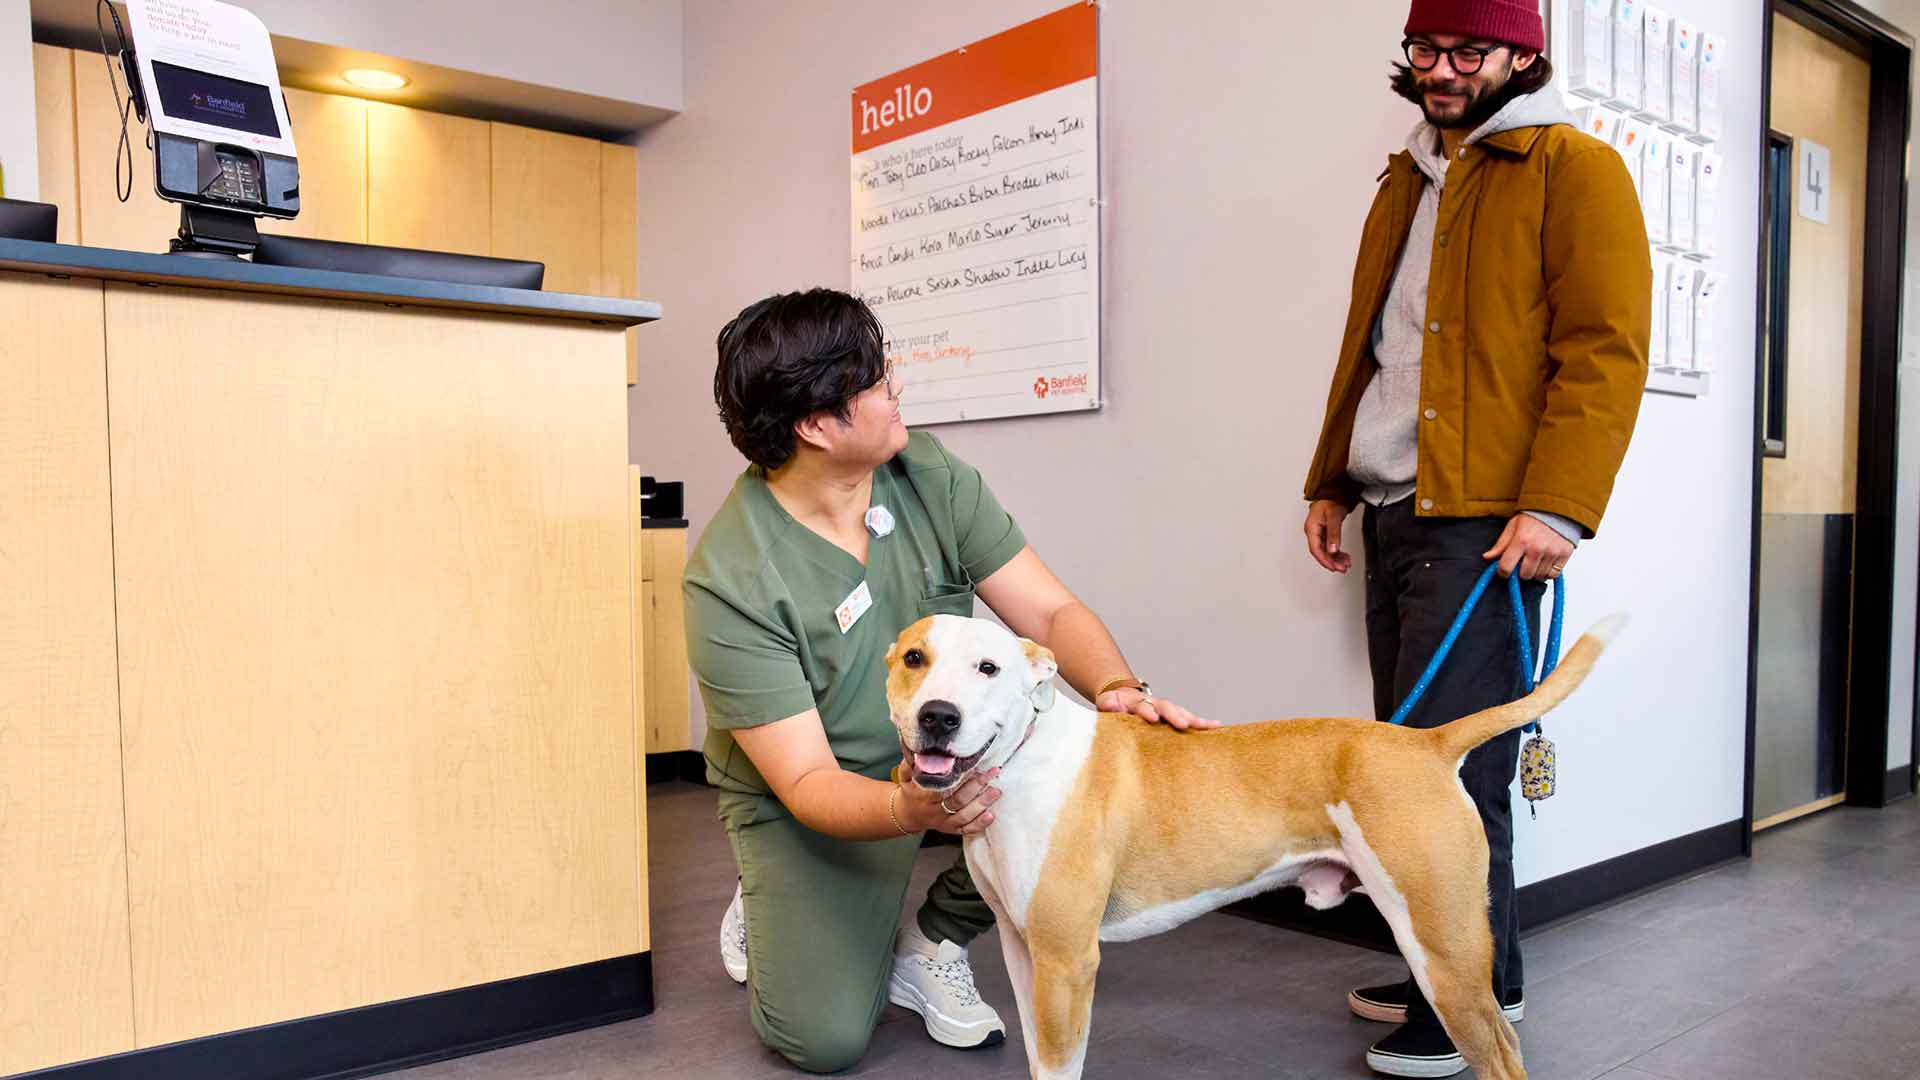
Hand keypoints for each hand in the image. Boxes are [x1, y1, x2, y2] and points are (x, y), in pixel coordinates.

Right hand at [896, 764, 1000, 834]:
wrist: (907, 815)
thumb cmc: (910, 792)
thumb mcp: (905, 777)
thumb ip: (909, 765)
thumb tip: (920, 752)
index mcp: (923, 797)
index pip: (941, 788)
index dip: (956, 778)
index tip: (969, 766)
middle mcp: (935, 811)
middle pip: (957, 800)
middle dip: (976, 787)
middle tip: (991, 774)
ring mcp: (944, 822)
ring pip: (964, 815)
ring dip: (981, 804)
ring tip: (996, 792)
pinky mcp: (951, 829)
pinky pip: (966, 829)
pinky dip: (979, 824)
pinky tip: (991, 816)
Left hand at [1094, 689, 1220, 730]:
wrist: (1121, 696)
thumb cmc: (1113, 705)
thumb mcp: (1106, 704)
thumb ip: (1108, 704)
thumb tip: (1110, 704)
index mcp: (1136, 702)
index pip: (1142, 706)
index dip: (1147, 711)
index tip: (1153, 718)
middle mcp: (1154, 703)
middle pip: (1166, 707)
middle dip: (1175, 715)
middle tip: (1184, 723)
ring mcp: (1165, 709)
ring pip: (1181, 712)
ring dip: (1194, 719)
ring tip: (1209, 726)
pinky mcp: (1172, 716)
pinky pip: (1189, 719)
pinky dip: (1202, 723)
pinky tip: (1217, 727)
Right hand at [1304, 500, 1352, 572]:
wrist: (1333, 492)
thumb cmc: (1331, 501)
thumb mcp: (1333, 517)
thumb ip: (1333, 534)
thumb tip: (1333, 550)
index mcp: (1311, 528)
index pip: (1316, 549)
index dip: (1325, 560)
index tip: (1333, 567)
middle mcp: (1313, 532)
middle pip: (1320, 552)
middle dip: (1331, 562)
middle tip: (1342, 568)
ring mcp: (1318, 533)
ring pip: (1325, 550)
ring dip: (1335, 558)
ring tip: (1345, 564)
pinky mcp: (1325, 532)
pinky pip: (1329, 546)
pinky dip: (1336, 552)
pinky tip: (1343, 556)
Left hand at [1484, 514, 1574, 580]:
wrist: (1557, 509)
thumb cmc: (1534, 518)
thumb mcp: (1513, 527)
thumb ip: (1501, 544)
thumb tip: (1487, 557)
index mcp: (1521, 540)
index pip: (1506, 567)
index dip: (1503, 572)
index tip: (1504, 571)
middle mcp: (1536, 548)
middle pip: (1524, 575)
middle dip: (1521, 572)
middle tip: (1522, 564)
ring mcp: (1552, 552)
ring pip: (1539, 576)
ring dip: (1535, 573)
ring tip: (1534, 561)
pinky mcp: (1564, 555)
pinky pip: (1553, 574)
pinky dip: (1548, 573)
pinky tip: (1545, 564)